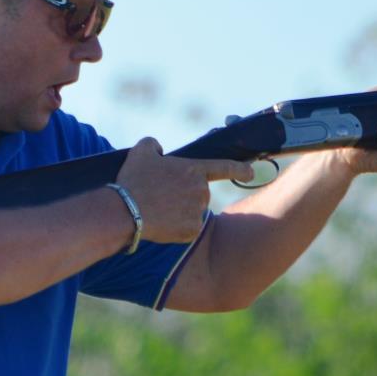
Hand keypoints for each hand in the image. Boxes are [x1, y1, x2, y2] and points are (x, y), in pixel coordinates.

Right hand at [116, 138, 253, 242]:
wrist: (126, 212)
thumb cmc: (134, 180)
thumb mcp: (141, 152)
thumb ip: (153, 144)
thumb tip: (158, 149)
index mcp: (194, 170)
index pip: (224, 167)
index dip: (240, 169)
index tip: (251, 172)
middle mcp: (202, 191)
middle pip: (198, 193)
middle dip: (183, 195)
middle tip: (160, 196)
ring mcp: (198, 212)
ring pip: (192, 211)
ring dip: (178, 211)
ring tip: (155, 210)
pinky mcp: (192, 231)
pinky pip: (187, 229)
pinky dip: (175, 227)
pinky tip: (160, 223)